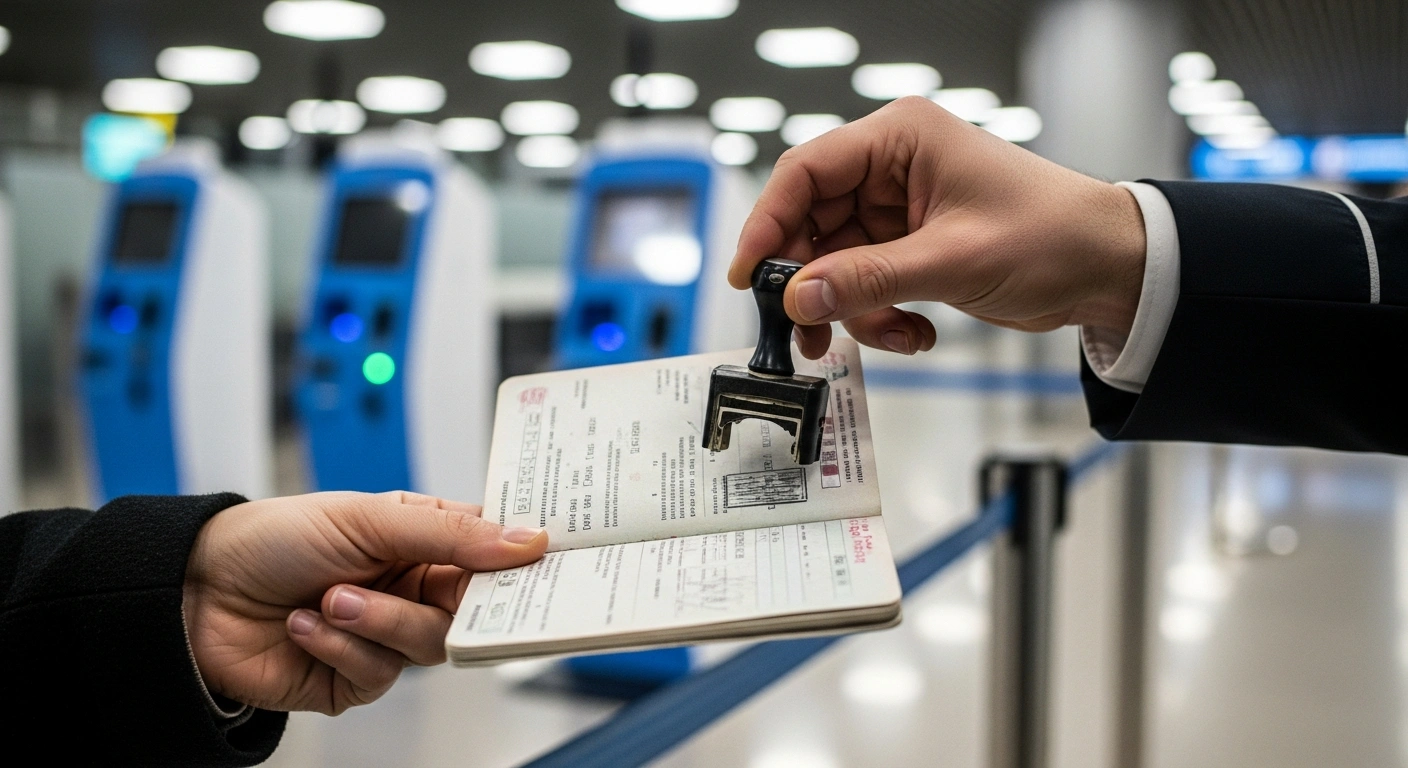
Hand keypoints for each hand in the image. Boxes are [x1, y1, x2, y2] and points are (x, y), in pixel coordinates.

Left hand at [182, 491, 546, 713]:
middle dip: (444, 601)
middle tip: (435, 590)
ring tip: (331, 598)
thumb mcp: (369, 518)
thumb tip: (527, 540)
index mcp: (423, 541)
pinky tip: (303, 623)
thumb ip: (450, 535)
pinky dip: (339, 646)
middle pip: (472, 610)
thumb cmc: (274, 538)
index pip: (492, 553)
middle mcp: (412, 589)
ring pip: (427, 644)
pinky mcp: (354, 679)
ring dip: (376, 620)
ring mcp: (385, 636)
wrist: (195, 591)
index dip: (517, 560)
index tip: (543, 560)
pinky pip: (378, 674)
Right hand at [729, 96, 1147, 358]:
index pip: (806, 172)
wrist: (1110, 270)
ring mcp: (899, 210)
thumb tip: (800, 296)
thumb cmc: (1053, 235)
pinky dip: (879, 316)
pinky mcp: (910, 247)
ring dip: (851, 309)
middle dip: (811, 282)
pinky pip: (865, 285)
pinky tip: (915, 332)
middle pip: (812, 223)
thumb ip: (868, 279)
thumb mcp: (953, 260)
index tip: (750, 277)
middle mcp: (892, 168)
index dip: (768, 223)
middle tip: (805, 329)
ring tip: (887, 335)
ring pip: (835, 264)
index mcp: (900, 139)